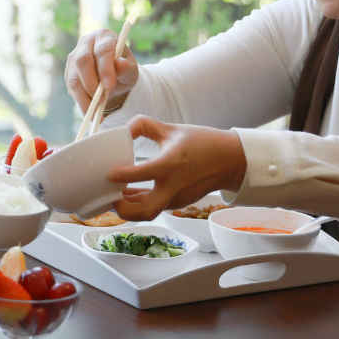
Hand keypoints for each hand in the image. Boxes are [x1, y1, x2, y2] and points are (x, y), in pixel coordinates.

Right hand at [64, 28, 139, 113]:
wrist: (114, 77)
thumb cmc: (123, 70)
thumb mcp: (131, 70)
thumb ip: (127, 67)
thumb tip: (119, 64)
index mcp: (104, 37)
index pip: (102, 50)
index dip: (105, 69)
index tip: (110, 86)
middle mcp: (86, 43)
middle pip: (82, 60)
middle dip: (91, 82)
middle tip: (101, 100)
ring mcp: (74, 57)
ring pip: (74, 76)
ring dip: (85, 95)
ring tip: (96, 110)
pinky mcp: (69, 72)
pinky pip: (71, 87)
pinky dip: (80, 101)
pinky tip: (89, 111)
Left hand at [106, 115, 246, 220]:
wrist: (230, 161)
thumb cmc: (203, 144)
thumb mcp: (172, 129)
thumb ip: (144, 125)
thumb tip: (123, 129)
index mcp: (172, 164)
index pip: (144, 174)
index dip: (123, 175)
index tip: (108, 173)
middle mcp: (174, 186)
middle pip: (145, 210)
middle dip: (122, 209)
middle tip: (107, 197)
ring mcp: (176, 198)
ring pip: (148, 213)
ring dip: (128, 209)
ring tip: (112, 195)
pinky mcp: (177, 203)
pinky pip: (153, 207)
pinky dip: (138, 204)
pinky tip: (126, 194)